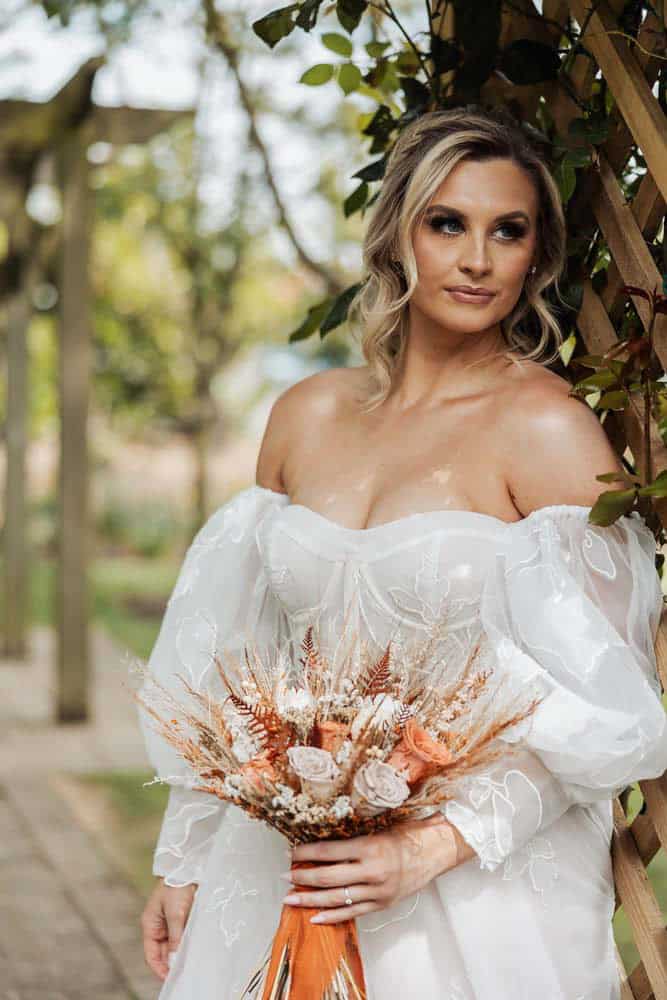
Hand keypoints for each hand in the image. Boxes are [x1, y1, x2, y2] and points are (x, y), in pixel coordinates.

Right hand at [141, 878, 196, 980]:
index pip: (151, 954)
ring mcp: (170, 923)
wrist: (189, 867)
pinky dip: (187, 944)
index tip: (170, 979)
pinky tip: (194, 950)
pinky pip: (182, 937)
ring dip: (181, 954)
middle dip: (171, 963)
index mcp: (150, 925)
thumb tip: (174, 959)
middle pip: (163, 952)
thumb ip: (175, 936)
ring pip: (174, 946)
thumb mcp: (175, 913)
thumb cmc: (177, 887)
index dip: (159, 968)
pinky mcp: (182, 919)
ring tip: (190, 965)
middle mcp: (159, 926)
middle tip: (183, 974)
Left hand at [283, 814, 474, 924]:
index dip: (307, 853)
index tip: (291, 853)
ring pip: (336, 898)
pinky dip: (332, 916)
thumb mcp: (380, 827)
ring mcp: (378, 891)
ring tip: (290, 898)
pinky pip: (352, 912)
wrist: (436, 851)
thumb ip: (354, 836)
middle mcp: (373, 871)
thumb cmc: (408, 833)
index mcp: (371, 847)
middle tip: (285, 875)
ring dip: (310, 899)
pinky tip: (314, 917)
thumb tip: (322, 838)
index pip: (329, 851)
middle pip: (328, 877)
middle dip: (303, 877)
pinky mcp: (382, 904)